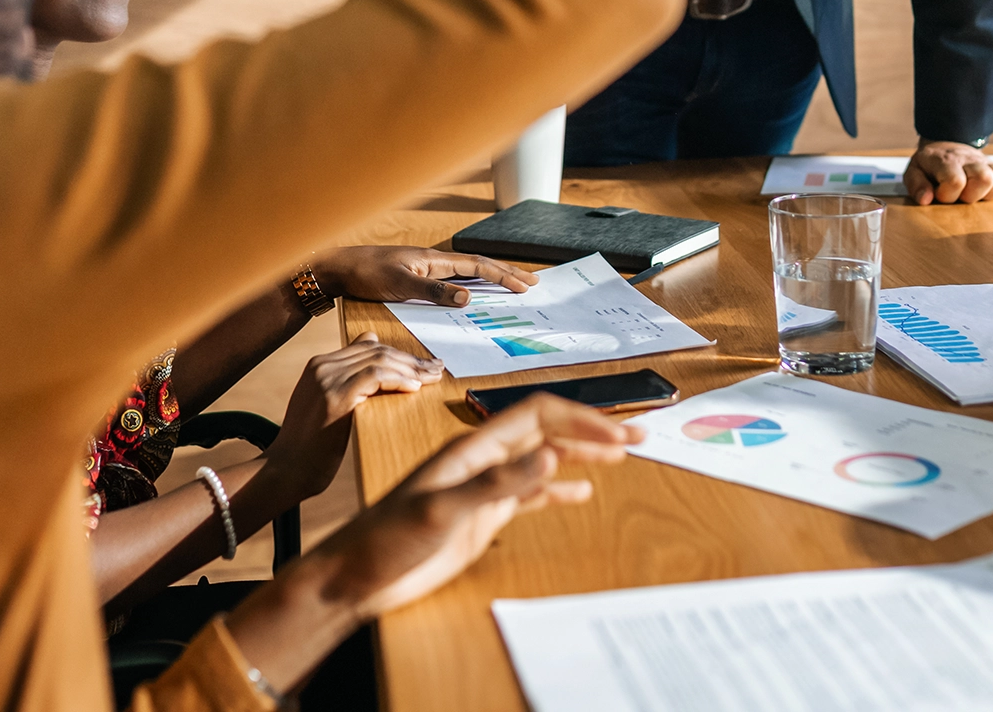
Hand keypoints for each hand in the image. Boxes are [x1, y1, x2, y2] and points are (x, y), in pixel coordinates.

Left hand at [226, 395, 639, 690]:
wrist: (355, 575)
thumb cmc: (389, 538)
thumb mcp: (443, 509)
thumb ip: (498, 484)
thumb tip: (553, 457)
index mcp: (474, 447)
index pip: (538, 416)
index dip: (580, 419)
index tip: (618, 434)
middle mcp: (483, 458)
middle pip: (548, 430)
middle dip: (591, 429)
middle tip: (637, 436)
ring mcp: (484, 485)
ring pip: (543, 457)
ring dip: (581, 453)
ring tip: (621, 454)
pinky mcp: (481, 514)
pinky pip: (530, 492)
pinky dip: (559, 488)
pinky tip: (582, 493)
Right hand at [263, 334, 443, 499]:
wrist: (284, 472)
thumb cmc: (310, 448)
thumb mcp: (327, 408)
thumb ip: (347, 384)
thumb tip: (373, 363)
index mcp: (320, 364)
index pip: (369, 348)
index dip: (401, 354)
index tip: (425, 365)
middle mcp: (322, 365)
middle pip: (378, 351)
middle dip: (412, 360)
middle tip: (437, 368)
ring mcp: (326, 378)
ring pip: (379, 360)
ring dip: (411, 369)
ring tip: (432, 378)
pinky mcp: (334, 396)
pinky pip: (374, 377)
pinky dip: (398, 379)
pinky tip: (414, 388)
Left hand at [314, 245, 538, 305]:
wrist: (338, 268)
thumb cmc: (365, 274)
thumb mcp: (399, 285)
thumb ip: (434, 292)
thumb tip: (469, 298)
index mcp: (434, 259)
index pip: (477, 266)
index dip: (503, 276)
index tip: (525, 286)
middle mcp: (434, 260)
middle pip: (479, 264)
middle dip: (507, 272)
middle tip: (532, 281)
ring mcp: (426, 265)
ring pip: (468, 269)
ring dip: (492, 275)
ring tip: (512, 281)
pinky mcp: (417, 273)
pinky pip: (454, 275)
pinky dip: (472, 280)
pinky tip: (474, 288)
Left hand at [904, 141, 992, 204]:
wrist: (946, 147)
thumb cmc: (930, 167)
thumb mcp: (914, 172)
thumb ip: (917, 185)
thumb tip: (926, 199)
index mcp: (946, 160)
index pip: (956, 181)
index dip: (948, 194)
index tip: (941, 195)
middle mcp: (970, 159)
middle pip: (985, 178)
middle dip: (973, 195)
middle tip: (962, 196)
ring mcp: (988, 164)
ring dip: (992, 193)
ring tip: (977, 195)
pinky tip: (991, 194)